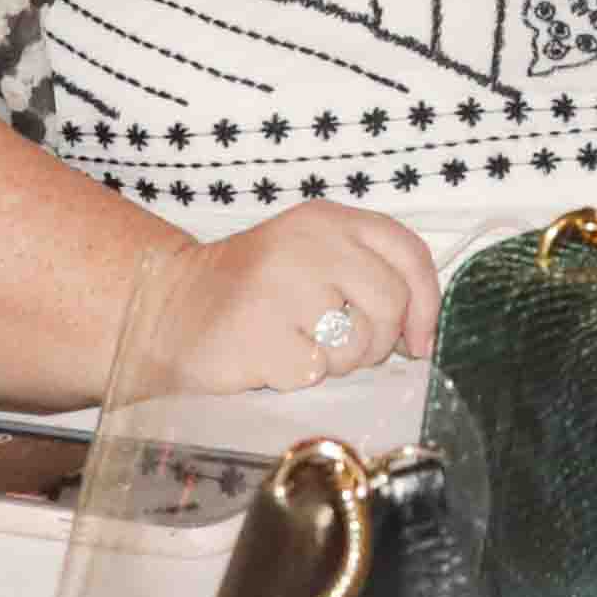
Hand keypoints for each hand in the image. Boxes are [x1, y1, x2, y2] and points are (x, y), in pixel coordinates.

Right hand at [131, 204, 442, 397]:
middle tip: (344, 350)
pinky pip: (315, 372)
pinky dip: (299, 377)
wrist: (169, 308)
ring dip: (337, 362)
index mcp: (328, 220)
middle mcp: (310, 243)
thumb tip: (420, 333)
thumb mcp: (312, 257)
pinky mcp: (260, 333)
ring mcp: (283, 286)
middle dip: (379, 342)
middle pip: (391, 303)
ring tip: (300, 348)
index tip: (419, 339)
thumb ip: (367, 276)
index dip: (427, 301)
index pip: (408, 251)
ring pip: (358, 343)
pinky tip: (272, 359)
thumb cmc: (253, 292)